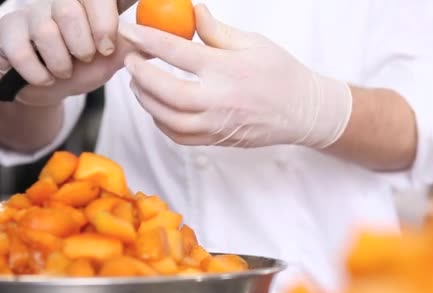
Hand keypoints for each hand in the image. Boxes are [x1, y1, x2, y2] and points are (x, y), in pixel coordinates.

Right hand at [0, 0, 132, 105]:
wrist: (50, 88)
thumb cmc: (84, 67)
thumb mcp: (114, 58)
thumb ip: (136, 47)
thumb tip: (168, 41)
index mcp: (90, 5)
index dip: (103, 21)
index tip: (107, 47)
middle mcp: (60, 2)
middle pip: (70, 9)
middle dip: (83, 45)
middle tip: (86, 58)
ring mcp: (32, 13)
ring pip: (46, 30)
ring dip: (60, 62)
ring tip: (65, 71)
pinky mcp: (8, 31)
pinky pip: (20, 48)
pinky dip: (37, 72)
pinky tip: (45, 77)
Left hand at [119, 4, 351, 148]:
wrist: (303, 111)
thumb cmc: (281, 73)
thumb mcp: (253, 42)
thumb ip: (216, 30)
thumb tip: (192, 12)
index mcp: (227, 69)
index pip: (176, 52)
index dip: (146, 39)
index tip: (129, 30)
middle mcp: (219, 100)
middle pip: (164, 90)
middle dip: (139, 73)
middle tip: (131, 59)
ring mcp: (217, 124)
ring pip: (167, 118)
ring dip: (145, 100)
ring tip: (138, 83)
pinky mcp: (217, 139)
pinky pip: (179, 136)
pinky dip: (160, 122)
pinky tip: (156, 107)